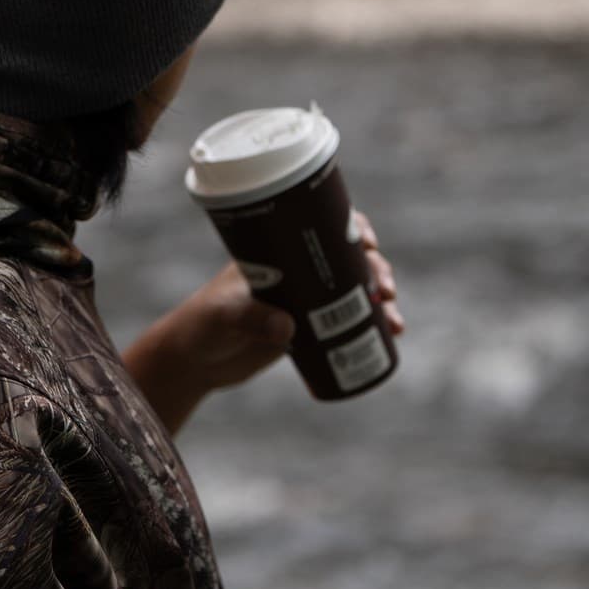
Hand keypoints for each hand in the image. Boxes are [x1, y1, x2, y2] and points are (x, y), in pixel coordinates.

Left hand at [161, 206, 404, 393]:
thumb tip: (289, 327)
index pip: (320, 226)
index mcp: (277, 253)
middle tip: (384, 289)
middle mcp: (296, 271)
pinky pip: (348, 321)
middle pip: (348, 258)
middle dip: (375, 269)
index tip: (368, 240)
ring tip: (394, 322)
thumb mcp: (225, 318)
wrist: (194, 361)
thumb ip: (252, 319)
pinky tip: (391, 333)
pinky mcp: (308, 330)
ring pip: (354, 290)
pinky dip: (372, 325)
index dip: (351, 227)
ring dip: (381, 301)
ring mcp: (304, 300)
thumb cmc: (202, 326)